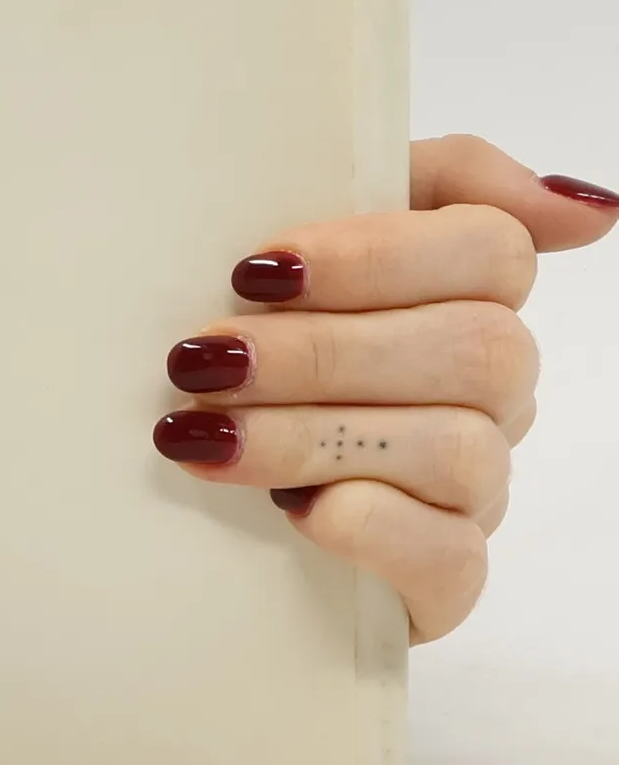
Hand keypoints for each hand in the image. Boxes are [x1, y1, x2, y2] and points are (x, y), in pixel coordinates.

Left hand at [153, 137, 617, 641]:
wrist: (186, 500)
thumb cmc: (250, 340)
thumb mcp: (299, 243)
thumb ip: (426, 183)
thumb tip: (585, 210)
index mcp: (463, 294)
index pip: (493, 248)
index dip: (376, 255)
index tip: (255, 269)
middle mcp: (490, 390)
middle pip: (477, 349)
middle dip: (322, 352)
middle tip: (203, 359)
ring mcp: (473, 487)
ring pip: (459, 450)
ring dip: (312, 437)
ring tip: (200, 431)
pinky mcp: (440, 581)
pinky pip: (451, 559)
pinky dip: (370, 527)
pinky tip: (292, 509)